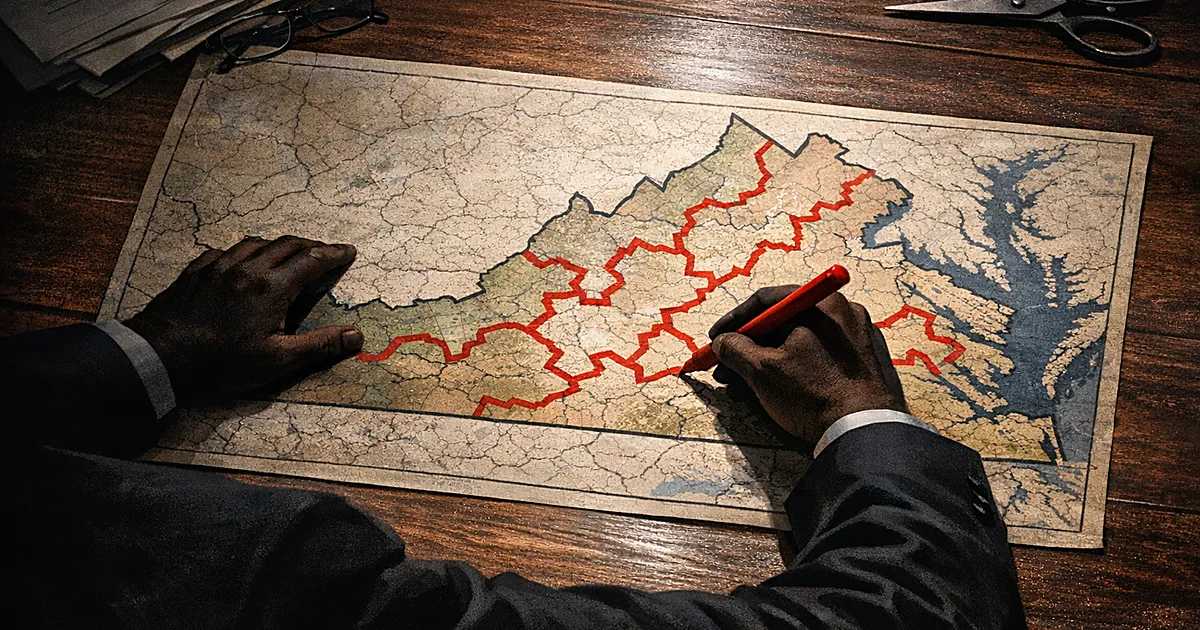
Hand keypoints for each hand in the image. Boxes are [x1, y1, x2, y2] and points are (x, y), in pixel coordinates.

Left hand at [124, 235, 363, 400]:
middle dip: (311, 245)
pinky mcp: (197, 271)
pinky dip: (244, 251)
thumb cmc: (223, 362)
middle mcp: (248, 269)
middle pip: (287, 245)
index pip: (312, 261)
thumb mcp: (278, 361)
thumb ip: (319, 345)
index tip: (348, 252)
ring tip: (288, 252)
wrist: (163, 355)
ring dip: (278, 244)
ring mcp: (220, 267)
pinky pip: (225, 250)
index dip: (334, 254)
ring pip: (256, 243)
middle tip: (325, 251)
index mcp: (272, 288)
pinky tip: (243, 261)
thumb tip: (356, 336)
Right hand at [709, 288, 906, 443]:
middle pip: (784, 323)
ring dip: (769, 362)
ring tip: (745, 389)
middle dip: (750, 347)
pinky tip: (777, 393)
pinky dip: (796, 370)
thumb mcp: (762, 372)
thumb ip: (735, 350)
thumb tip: (722, 342)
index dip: (734, 321)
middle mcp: (844, 313)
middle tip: (727, 368)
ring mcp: (859, 338)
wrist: (865, 432)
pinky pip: (822, 358)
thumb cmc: (814, 396)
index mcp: (821, 304)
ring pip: (801, 343)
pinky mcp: (866, 363)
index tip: (716, 339)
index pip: (767, 301)